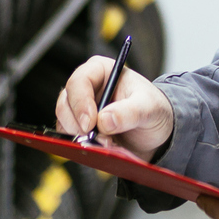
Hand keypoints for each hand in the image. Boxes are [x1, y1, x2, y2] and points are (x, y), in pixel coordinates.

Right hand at [53, 55, 173, 160]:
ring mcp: (79, 108)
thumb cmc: (153, 109)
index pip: (79, 81)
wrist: (155, 131)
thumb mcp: (149, 108)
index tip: (90, 123)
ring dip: (80, 137)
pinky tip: (100, 148)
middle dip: (78, 124)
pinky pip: (69, 138)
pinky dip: (81, 145)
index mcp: (101, 71)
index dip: (81, 102)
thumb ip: (130, 112)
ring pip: (64, 122)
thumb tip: (104, 120)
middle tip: (95, 139)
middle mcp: (86, 87)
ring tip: (106, 144)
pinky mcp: (78, 128)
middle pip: (65, 103)